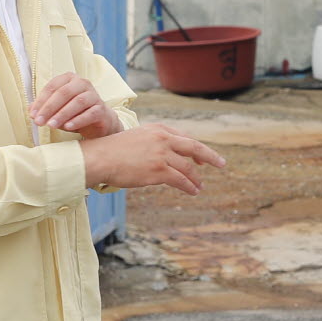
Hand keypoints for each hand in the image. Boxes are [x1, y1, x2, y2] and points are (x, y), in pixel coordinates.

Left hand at [30, 72, 120, 136]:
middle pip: (64, 93)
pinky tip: (68, 127)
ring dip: (62, 114)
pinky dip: (78, 120)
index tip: (33, 115)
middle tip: (39, 122)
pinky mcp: (101, 109)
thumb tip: (31, 111)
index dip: (41, 101)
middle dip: (50, 108)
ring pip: (78, 102)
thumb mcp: (57, 109)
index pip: (52, 87)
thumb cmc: (75, 112)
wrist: (99, 121)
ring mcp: (94, 95)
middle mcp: (83, 83)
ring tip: (51, 126)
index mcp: (69, 79)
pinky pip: (90, 113)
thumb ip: (45, 108)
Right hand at [79, 123, 224, 194]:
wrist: (100, 158)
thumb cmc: (113, 151)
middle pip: (194, 147)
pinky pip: (181, 180)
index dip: (196, 149)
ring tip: (200, 186)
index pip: (183, 138)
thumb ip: (153, 143)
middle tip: (221, 164)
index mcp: (158, 129)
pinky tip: (193, 191)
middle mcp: (163, 139)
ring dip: (196, 178)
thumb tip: (163, 156)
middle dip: (210, 157)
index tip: (203, 157)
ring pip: (188, 167)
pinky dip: (189, 186)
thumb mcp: (137, 138)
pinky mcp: (159, 170)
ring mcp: (162, 154)